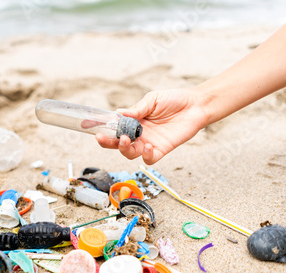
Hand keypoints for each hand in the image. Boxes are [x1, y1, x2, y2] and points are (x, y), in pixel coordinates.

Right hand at [96, 88, 211, 163]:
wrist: (196, 105)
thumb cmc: (174, 100)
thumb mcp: (152, 100)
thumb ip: (137, 109)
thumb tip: (120, 114)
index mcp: (133, 121)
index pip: (113, 127)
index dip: (100, 128)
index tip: (89, 127)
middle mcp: (138, 133)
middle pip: (117, 143)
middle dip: (108, 142)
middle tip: (103, 137)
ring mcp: (148, 142)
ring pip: (129, 153)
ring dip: (125, 148)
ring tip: (128, 139)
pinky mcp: (161, 149)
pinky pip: (149, 159)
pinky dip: (145, 155)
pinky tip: (147, 145)